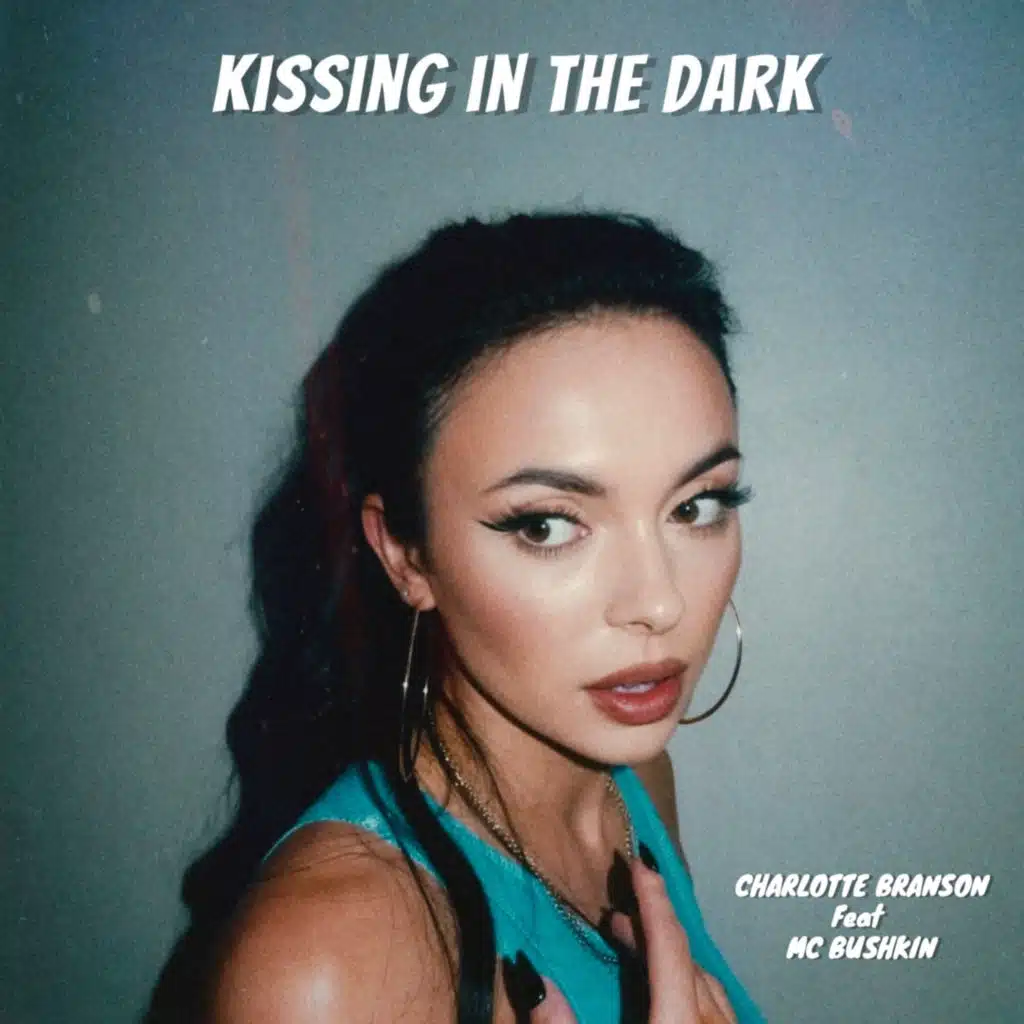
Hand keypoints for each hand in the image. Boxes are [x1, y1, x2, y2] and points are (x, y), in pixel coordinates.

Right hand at [504, 852, 736, 1022]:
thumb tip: (531, 974)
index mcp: (678, 1023)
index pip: (669, 946)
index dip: (653, 899)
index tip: (638, 861)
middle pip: (687, 959)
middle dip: (653, 927)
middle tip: (617, 918)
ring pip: (707, 981)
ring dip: (674, 958)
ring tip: (640, 951)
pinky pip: (720, 1006)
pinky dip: (693, 982)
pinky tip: (677, 991)